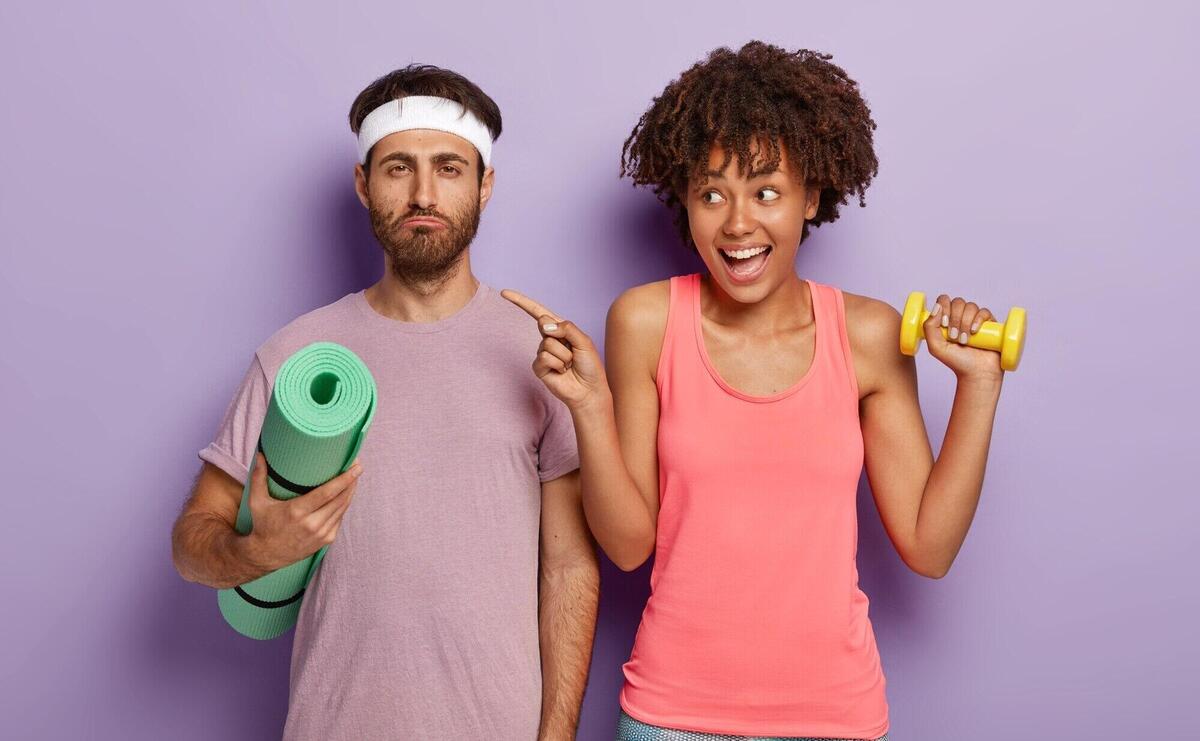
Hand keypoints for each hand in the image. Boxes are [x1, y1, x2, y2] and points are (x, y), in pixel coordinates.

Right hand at [241, 452, 361, 570]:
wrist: (266, 555)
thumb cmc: (263, 525)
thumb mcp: (257, 502)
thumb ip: (259, 477)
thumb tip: (260, 453)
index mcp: (297, 512)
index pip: (328, 493)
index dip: (344, 479)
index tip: (356, 466)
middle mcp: (312, 524)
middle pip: (340, 499)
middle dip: (352, 482)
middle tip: (357, 465)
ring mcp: (321, 534)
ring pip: (343, 509)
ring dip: (351, 492)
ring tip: (354, 477)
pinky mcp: (326, 540)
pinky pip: (340, 519)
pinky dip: (344, 506)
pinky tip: (346, 495)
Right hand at [501, 289, 608, 410]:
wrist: (588, 390)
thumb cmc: (589, 365)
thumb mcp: (584, 341)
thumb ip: (567, 328)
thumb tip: (544, 324)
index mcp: (560, 329)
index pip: (538, 312)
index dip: (521, 302)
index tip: (504, 293)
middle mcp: (549, 338)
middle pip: (544, 324)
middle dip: (561, 336)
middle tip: (572, 352)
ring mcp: (542, 352)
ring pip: (548, 344)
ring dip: (564, 356)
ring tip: (569, 365)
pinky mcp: (538, 367)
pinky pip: (544, 357)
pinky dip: (557, 364)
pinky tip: (561, 372)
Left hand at [923, 294, 1004, 383]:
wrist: (976, 373)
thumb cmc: (956, 361)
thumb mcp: (935, 347)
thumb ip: (929, 327)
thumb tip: (937, 307)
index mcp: (947, 319)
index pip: (944, 301)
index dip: (944, 308)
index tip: (944, 324)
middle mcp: (961, 317)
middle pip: (957, 302)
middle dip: (955, 318)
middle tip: (954, 336)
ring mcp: (976, 319)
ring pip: (970, 306)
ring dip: (965, 322)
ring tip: (964, 340)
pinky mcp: (990, 323)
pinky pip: (984, 312)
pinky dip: (977, 320)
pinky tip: (974, 332)